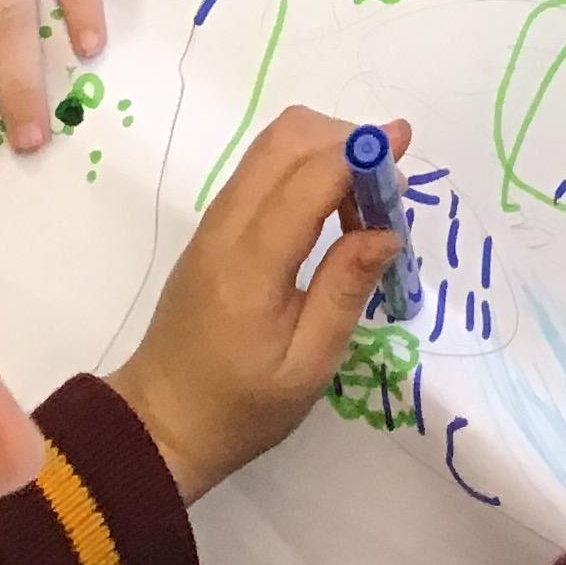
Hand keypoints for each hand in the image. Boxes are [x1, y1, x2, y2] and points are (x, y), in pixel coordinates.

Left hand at [105, 108, 413, 501]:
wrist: (161, 424)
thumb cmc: (241, 407)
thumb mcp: (308, 366)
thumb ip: (346, 290)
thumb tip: (389, 230)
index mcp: (250, 266)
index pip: (308, 179)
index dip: (359, 152)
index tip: (403, 147)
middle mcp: (226, 228)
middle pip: (286, 139)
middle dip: (346, 140)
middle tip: (388, 186)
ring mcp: (214, 222)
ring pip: (273, 145)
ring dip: (327, 150)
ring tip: (365, 203)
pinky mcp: (213, 226)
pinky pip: (262, 168)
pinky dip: (306, 166)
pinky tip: (332, 210)